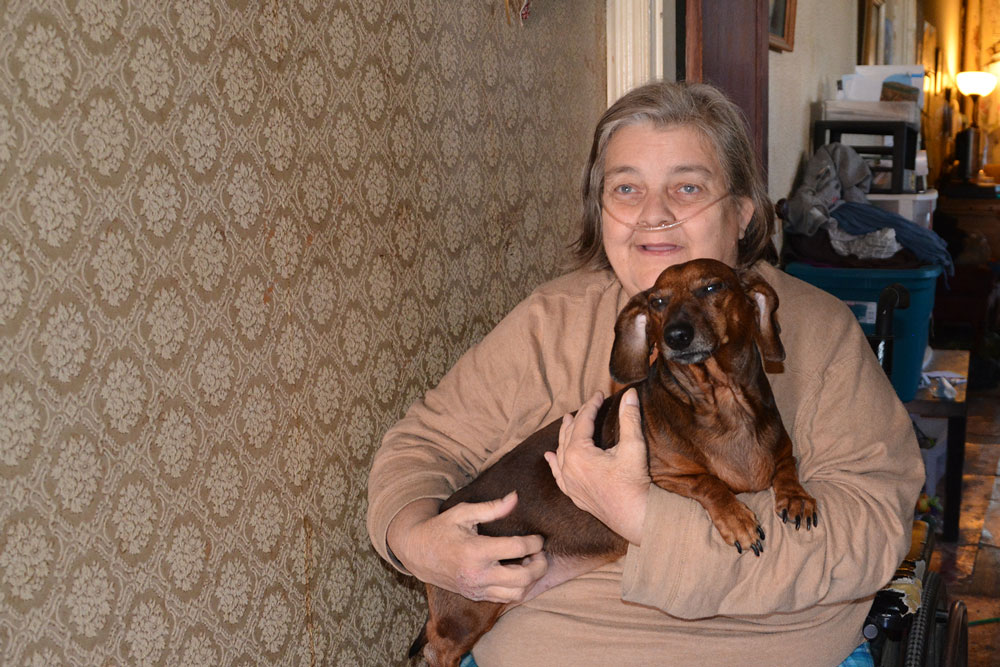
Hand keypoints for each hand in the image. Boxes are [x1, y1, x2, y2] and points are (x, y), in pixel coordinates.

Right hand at [386, 493, 546, 602]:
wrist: (418, 553)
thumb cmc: (441, 529)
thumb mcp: (463, 512)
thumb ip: (491, 508)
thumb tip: (515, 498)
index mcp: (476, 551)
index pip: (517, 548)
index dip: (535, 542)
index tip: (538, 537)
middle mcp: (478, 574)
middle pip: (523, 577)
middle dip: (540, 564)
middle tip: (541, 552)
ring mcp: (476, 588)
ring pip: (517, 593)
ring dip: (531, 579)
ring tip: (530, 563)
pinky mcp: (475, 596)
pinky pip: (505, 599)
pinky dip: (518, 588)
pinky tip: (517, 572)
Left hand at [544, 389, 650, 544]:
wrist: (636, 517)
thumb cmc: (634, 482)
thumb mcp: (633, 446)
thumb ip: (629, 417)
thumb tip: (630, 393)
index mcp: (578, 454)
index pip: (582, 422)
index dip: (591, 405)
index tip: (599, 394)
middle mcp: (568, 468)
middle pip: (569, 435)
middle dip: (578, 418)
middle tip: (587, 405)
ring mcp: (569, 483)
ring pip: (562, 453)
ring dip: (565, 436)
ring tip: (567, 422)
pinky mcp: (574, 495)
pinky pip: (558, 475)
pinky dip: (554, 463)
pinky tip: (550, 457)